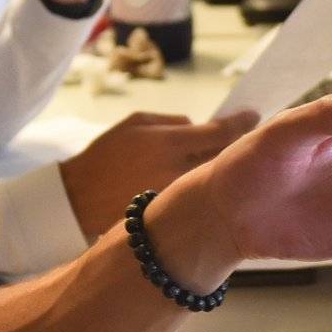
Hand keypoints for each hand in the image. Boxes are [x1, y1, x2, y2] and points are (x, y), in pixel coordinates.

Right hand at [59, 111, 257, 237]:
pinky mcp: (175, 217)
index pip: (220, 131)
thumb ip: (172, 121)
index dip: (241, 122)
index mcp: (169, 143)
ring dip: (225, 169)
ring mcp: (179, 198)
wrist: (79, 201)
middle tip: (249, 137)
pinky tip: (210, 187)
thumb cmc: (104, 157)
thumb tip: (200, 125)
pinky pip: (201, 200)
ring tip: (232, 162)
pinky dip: (209, 190)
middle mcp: (179, 171)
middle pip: (226, 157)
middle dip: (239, 145)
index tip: (253, 115)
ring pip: (215, 180)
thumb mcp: (134, 124)